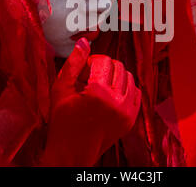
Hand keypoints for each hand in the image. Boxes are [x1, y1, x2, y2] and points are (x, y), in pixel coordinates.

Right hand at [40, 38, 140, 165]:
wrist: (72, 153)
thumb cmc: (62, 122)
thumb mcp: (60, 90)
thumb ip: (73, 64)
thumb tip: (85, 42)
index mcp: (98, 93)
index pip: (104, 61)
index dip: (92, 61)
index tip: (83, 70)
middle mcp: (116, 102)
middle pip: (118, 67)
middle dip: (104, 67)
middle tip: (91, 77)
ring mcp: (127, 112)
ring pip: (129, 77)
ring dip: (115, 76)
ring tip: (100, 86)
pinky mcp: (131, 119)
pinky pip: (135, 92)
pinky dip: (125, 88)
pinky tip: (111, 93)